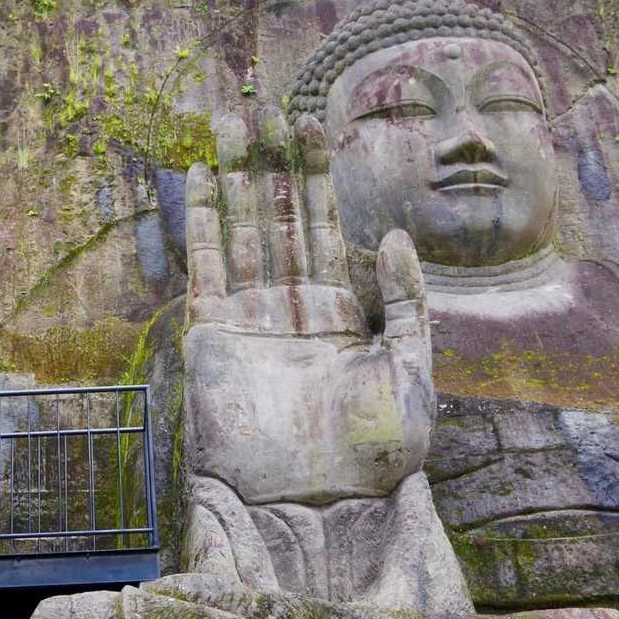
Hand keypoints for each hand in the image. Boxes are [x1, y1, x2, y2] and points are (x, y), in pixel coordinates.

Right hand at [183, 108, 432, 505]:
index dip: (317, 175)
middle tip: (263, 103)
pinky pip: (205, 268)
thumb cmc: (377, 459)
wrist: (320, 515)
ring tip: (232, 118)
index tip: (311, 122)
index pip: (324, 227)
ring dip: (235, 176)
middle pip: (277, 217)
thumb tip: (397, 236)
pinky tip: (204, 177)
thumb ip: (406, 304)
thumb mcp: (415, 374)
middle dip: (270, 161)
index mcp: (339, 313)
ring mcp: (249, 321)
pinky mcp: (211, 339)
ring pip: (240, 230)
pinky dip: (203, 222)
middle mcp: (290, 309)